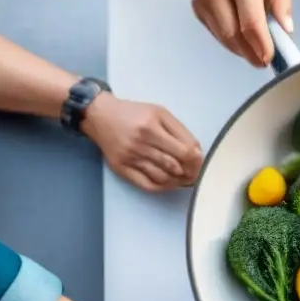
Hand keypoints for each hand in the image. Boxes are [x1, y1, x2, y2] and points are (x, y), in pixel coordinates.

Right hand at [82, 93, 202, 191]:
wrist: (100, 116)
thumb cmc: (134, 113)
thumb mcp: (160, 113)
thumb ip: (180, 131)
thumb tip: (196, 153)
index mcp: (152, 126)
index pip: (184, 151)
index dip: (196, 161)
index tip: (199, 162)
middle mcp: (141, 143)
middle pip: (174, 166)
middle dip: (190, 173)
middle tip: (194, 173)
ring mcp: (130, 158)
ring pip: (162, 178)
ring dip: (177, 181)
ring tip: (183, 178)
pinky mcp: (121, 168)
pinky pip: (147, 185)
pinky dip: (162, 187)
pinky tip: (168, 183)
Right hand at [192, 0, 292, 66]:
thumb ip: (283, 4)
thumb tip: (286, 31)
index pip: (250, 23)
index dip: (260, 46)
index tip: (270, 58)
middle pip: (233, 35)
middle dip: (251, 53)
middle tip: (264, 61)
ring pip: (223, 37)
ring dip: (241, 50)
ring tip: (256, 51)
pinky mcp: (196, 5)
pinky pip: (215, 32)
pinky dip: (230, 40)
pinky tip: (241, 37)